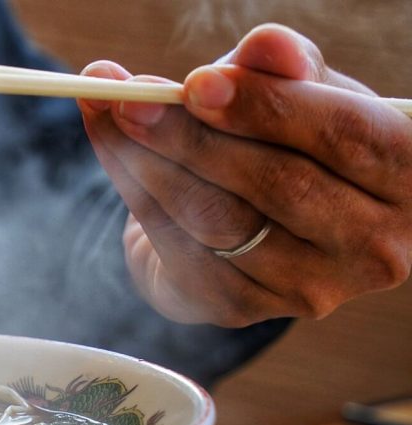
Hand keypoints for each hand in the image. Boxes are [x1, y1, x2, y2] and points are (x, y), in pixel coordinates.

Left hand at [78, 24, 411, 325]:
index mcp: (408, 176)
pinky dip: (140, 197)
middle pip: (275, 184)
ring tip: (112, 116)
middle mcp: (374, 246)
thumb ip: (287, 69)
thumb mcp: (304, 92)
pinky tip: (118, 157)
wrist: (259, 216)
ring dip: (153, 164)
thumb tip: (264, 47)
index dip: (265, 108)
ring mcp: (310, 288)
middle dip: (192, 135)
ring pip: (219, 220)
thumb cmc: (294, 141)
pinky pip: (181, 250)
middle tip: (130, 99)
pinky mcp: (245, 309)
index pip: (343, 136)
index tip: (196, 83)